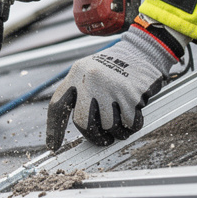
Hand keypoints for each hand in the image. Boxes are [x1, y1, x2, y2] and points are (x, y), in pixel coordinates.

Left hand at [46, 22, 184, 149]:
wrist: (142, 51)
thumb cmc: (115, 67)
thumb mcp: (89, 72)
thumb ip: (79, 94)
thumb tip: (79, 128)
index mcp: (76, 75)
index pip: (58, 107)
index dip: (54, 130)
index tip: (53, 146)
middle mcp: (90, 82)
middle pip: (83, 123)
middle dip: (94, 137)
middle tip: (103, 140)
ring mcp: (110, 89)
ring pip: (108, 126)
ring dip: (117, 130)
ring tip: (122, 119)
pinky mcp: (130, 95)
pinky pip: (129, 124)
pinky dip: (132, 125)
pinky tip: (134, 113)